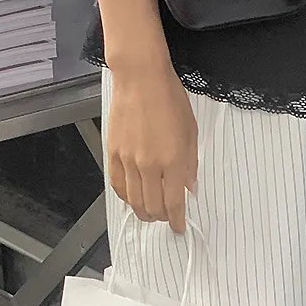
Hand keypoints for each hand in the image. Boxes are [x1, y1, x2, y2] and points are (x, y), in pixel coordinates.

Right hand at [107, 63, 197, 232]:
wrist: (140, 79)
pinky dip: (125, 197)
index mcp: (173, 160)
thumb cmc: (170, 98)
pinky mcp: (113, 153)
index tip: (179, 227)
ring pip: (134, 200)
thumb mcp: (191, 131)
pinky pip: (117, 185)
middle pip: (153, 206)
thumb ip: (190, 163)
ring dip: (143, 211)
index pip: (174, 202)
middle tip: (167, 217)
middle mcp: (149, 165)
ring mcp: (128, 160)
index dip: (177, 219)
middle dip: (161, 217)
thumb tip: (190, 187)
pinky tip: (132, 197)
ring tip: (150, 212)